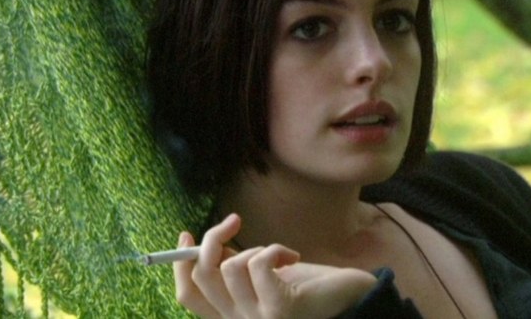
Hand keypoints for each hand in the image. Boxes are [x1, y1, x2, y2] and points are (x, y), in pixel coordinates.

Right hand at [174, 214, 376, 318]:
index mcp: (231, 317)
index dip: (181, 263)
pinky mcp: (279, 309)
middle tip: (234, 221)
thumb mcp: (262, 274)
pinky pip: (258, 263)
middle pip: (203, 276)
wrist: (349, 294)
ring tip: (279, 255)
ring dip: (257, 247)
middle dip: (213, 238)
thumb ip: (234, 266)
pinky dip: (274, 250)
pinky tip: (291, 257)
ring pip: (231, 266)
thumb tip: (207, 247)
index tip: (187, 234)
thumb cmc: (307, 284)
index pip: (188, 295)